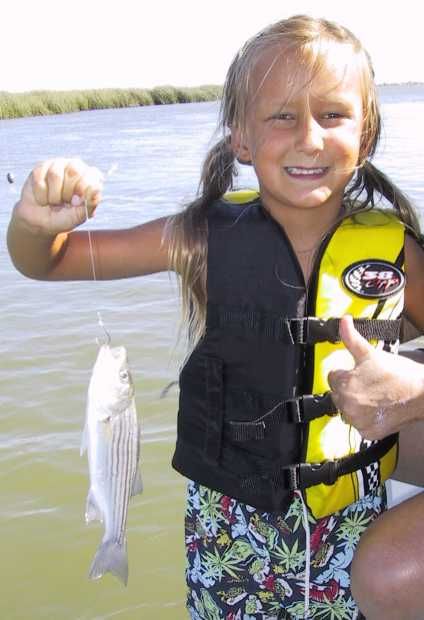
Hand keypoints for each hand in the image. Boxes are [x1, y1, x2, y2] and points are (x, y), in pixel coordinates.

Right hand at [15, 158, 102, 235]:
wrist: (40, 222)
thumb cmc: (63, 218)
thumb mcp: (78, 217)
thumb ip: (88, 204)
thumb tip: (96, 188)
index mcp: (91, 178)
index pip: (94, 174)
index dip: (84, 189)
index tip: (76, 202)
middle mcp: (76, 167)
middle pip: (74, 172)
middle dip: (67, 194)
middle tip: (65, 203)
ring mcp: (58, 165)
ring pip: (55, 175)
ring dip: (53, 196)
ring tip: (54, 202)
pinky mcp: (41, 168)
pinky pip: (39, 180)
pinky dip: (41, 196)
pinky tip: (43, 198)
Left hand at [328, 316, 423, 439]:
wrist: (422, 394)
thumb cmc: (399, 374)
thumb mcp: (372, 353)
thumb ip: (351, 338)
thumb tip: (343, 321)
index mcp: (344, 384)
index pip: (333, 377)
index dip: (346, 372)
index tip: (359, 373)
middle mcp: (347, 405)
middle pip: (338, 394)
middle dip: (350, 388)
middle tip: (369, 384)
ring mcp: (357, 420)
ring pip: (348, 410)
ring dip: (357, 404)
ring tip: (376, 396)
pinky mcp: (368, 432)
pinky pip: (359, 424)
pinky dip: (366, 419)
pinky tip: (379, 409)